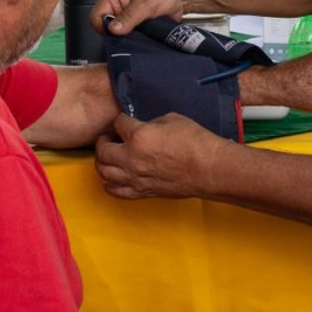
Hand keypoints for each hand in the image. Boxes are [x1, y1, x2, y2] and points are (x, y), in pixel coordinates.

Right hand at [92, 0, 187, 37]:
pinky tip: (144, 36)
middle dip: (117, 33)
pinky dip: (135, 38)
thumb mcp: (145, 4)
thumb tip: (113, 29)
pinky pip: (129, 36)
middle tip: (131, 34)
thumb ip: (129, 17)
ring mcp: (126, 16)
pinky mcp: (135, 24)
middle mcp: (117, 6)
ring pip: (118, 33)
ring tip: (141, 33)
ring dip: (127, 36)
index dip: (104, 27)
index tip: (117, 33)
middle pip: (105, 26)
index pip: (96, 16)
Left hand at [95, 113, 223, 199]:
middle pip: (103, 151)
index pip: (117, 123)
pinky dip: (109, 184)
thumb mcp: (172, 119)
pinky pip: (116, 191)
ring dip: (103, 162)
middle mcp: (132, 159)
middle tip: (108, 139)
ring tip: (108, 157)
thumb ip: (150, 123)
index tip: (123, 121)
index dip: (120, 120)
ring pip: (104, 172)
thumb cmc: (196, 143)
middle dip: (103, 142)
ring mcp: (135, 177)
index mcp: (138, 136)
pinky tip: (111, 178)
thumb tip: (143, 127)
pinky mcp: (142, 191)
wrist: (209, 168)